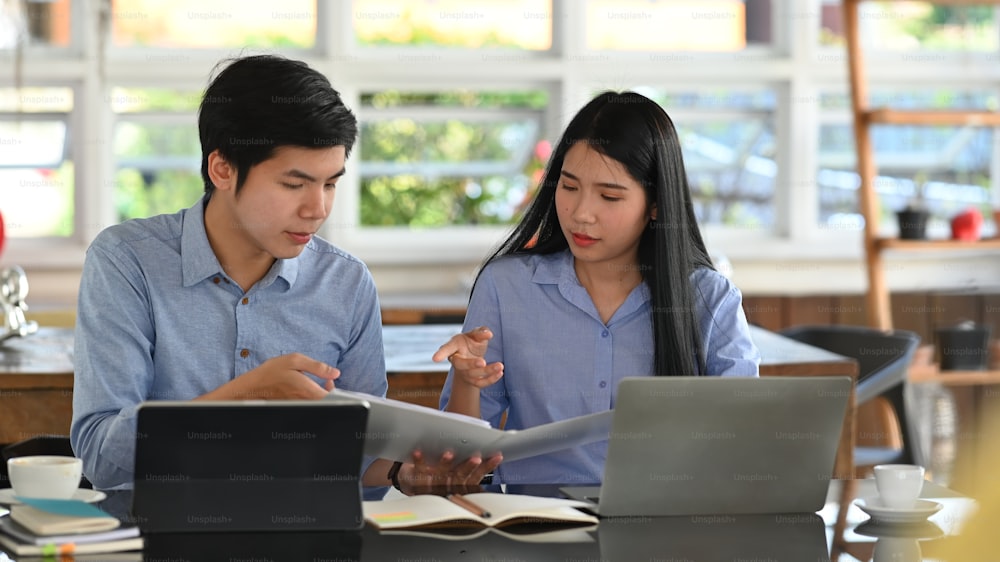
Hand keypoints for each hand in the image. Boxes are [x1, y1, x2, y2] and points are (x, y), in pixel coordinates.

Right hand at [200, 353, 338, 399]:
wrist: (251, 387)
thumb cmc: (271, 372)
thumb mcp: (295, 360)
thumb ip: (317, 367)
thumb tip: (335, 373)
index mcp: (308, 390)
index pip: (332, 398)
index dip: (336, 390)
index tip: (331, 381)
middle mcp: (305, 402)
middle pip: (326, 403)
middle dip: (330, 392)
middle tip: (326, 380)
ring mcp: (299, 407)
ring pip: (317, 404)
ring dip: (321, 395)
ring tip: (317, 383)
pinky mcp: (293, 409)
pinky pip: (308, 406)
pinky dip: (311, 398)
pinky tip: (305, 389)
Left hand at [396, 450, 502, 495]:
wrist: (411, 485)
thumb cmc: (437, 475)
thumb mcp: (455, 474)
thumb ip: (469, 464)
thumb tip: (487, 448)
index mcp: (458, 485)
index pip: (476, 477)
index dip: (487, 467)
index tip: (497, 456)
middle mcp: (447, 486)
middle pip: (459, 477)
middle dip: (468, 467)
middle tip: (476, 457)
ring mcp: (432, 484)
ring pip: (441, 476)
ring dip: (445, 464)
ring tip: (449, 454)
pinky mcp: (416, 480)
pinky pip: (418, 471)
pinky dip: (419, 461)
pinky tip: (418, 452)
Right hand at [431, 326, 503, 388]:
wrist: (472, 357)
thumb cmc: (472, 342)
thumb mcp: (476, 334)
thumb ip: (481, 332)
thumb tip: (488, 334)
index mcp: (454, 346)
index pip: (447, 349)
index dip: (441, 353)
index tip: (435, 359)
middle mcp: (456, 360)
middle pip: (460, 365)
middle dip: (471, 364)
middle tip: (482, 362)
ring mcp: (463, 372)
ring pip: (473, 375)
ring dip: (487, 371)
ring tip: (500, 366)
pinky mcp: (473, 381)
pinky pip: (481, 383)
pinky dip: (491, 379)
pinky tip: (500, 373)